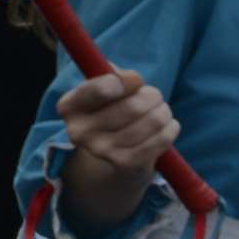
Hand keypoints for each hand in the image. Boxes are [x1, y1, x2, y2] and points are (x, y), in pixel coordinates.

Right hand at [57, 68, 177, 175]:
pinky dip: (170, 129)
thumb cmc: (109, 109)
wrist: (111, 152)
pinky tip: (168, 125)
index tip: (135, 79)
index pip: (97, 89)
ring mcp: (101, 150)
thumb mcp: (103, 87)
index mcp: (69, 106)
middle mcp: (79, 131)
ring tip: (162, 110)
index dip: (124, 81)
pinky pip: (159, 141)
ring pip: (150, 122)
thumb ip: (114, 74)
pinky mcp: (125, 164)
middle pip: (132, 107)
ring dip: (163, 112)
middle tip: (154, 95)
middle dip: (151, 95)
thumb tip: (132, 80)